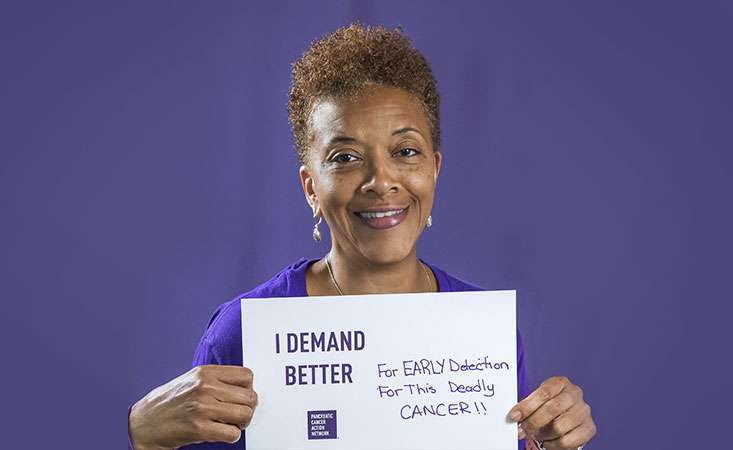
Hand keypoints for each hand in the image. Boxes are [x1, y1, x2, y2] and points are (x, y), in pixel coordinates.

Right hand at [129, 365, 257, 449]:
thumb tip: (247, 387)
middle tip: (237, 414)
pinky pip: (233, 433)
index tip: (241, 397)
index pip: (246, 375)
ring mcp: (202, 407)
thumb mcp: (193, 379)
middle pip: (250, 397)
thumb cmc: (171, 401)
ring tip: (229, 423)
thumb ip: (218, 379)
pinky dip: (231, 436)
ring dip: (241, 423)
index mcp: (206, 372)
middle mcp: (205, 387)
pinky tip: (219, 432)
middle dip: (247, 408)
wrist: (145, 422)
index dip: (248, 388)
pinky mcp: (199, 428)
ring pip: (245, 415)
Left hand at [508, 376, 594, 449]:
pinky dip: (554, 444)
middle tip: (522, 430)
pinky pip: (567, 440)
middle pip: (552, 409)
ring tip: (537, 434)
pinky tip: (548, 441)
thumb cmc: (549, 406)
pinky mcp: (589, 428)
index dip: (527, 405)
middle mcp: (575, 394)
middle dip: (533, 421)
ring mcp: (584, 411)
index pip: (544, 392)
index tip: (514, 416)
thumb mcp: (538, 400)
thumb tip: (515, 416)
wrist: (567, 416)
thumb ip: (528, 406)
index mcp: (561, 382)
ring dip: (543, 434)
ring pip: (559, 426)